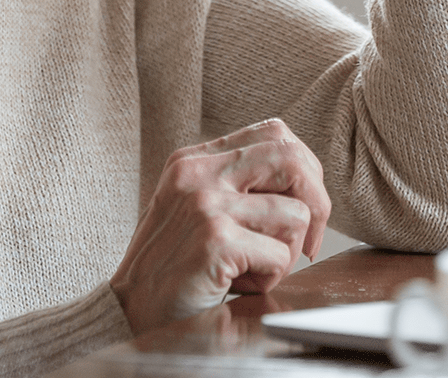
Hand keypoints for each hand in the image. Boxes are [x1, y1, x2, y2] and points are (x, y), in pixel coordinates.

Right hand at [109, 118, 332, 332]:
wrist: (130, 314)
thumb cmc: (173, 268)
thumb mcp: (197, 209)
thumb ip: (238, 186)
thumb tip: (306, 181)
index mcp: (194, 160)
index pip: (275, 134)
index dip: (305, 172)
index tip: (302, 210)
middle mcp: (198, 173)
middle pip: (293, 158)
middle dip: (317, 203)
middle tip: (306, 243)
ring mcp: (205, 204)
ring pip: (296, 214)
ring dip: (287, 253)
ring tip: (251, 270)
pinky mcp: (215, 239)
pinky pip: (282, 256)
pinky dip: (270, 279)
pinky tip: (238, 285)